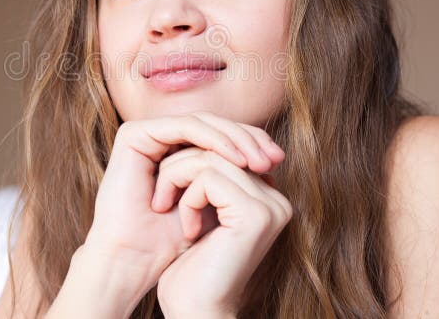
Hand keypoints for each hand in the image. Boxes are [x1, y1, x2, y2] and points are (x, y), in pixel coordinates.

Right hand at [83, 112, 284, 298]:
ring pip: (204, 122)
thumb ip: (234, 182)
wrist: (133, 260)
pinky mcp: (134, 134)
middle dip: (248, 139)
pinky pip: (186, 127)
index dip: (251, 144)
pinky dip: (215, 140)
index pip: (219, 135)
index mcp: (174, 151)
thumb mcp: (215, 206)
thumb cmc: (170, 242)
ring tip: (258, 162)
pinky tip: (236, 159)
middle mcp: (159, 139)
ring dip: (236, 140)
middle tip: (275, 158)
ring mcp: (146, 134)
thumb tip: (273, 164)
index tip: (279, 162)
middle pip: (214, 125)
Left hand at [152, 145, 292, 317]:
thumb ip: (210, 179)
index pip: (227, 148)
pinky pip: (208, 176)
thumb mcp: (202, 212)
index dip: (190, 158)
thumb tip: (197, 138)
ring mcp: (270, 206)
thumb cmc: (191, 269)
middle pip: (219, 148)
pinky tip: (186, 229)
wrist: (194, 312)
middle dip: (180, 165)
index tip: (169, 187)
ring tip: (168, 209)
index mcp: (267, 198)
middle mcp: (276, 199)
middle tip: (162, 198)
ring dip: (177, 179)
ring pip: (210, 157)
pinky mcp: (254, 214)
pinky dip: (186, 197)